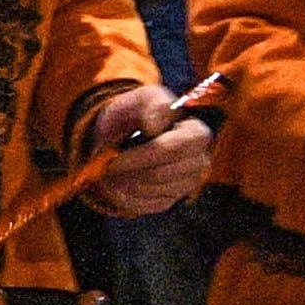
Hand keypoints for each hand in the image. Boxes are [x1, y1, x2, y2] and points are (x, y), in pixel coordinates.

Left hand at [68, 80, 217, 221]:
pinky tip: (116, 180)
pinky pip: (141, 205)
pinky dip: (120, 194)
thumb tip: (155, 125)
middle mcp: (198, 162)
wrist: (121, 136)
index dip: (140, 155)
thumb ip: (152, 105)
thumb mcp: (140, 99)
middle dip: (127, 170)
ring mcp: (184, 185)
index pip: (171, 149)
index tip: (115, 157)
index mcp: (197, 134)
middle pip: (158, 174)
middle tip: (106, 164)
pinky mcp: (168, 201)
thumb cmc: (134, 115)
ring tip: (110, 168)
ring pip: (147, 190)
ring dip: (122, 181)